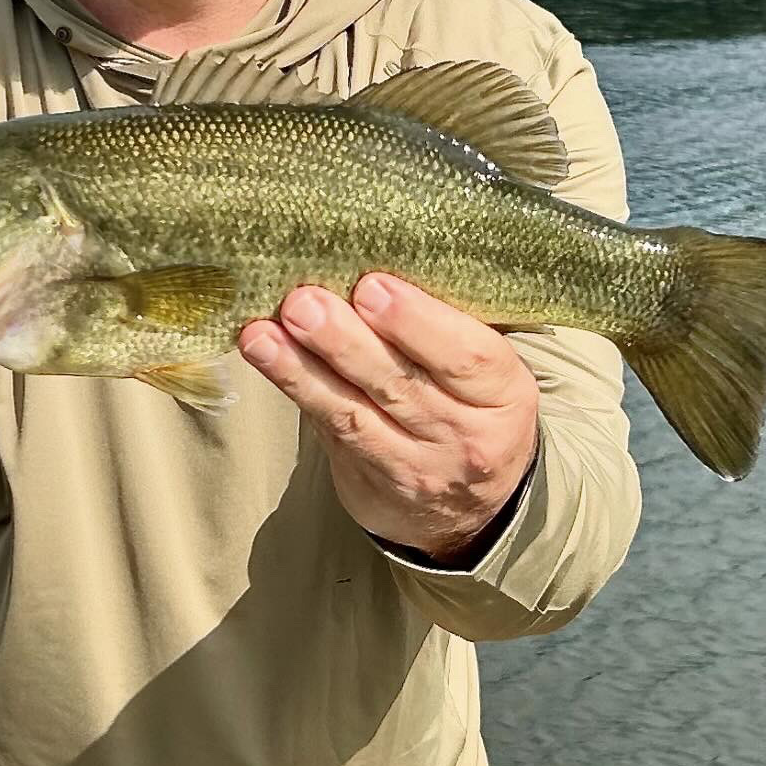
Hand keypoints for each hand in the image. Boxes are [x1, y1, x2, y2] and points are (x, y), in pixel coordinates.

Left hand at [239, 273, 539, 563]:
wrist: (472, 505)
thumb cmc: (472, 401)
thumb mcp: (483, 365)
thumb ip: (441, 323)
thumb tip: (369, 259)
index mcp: (503, 391)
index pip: (467, 356)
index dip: (417, 320)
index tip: (372, 285)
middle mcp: (463, 434)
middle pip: (400, 383)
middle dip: (345, 341)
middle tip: (303, 302)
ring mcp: (414, 464)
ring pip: (353, 412)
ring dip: (300, 368)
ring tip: (262, 333)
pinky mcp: (368, 481)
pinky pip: (328, 430)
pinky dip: (294, 389)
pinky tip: (263, 354)